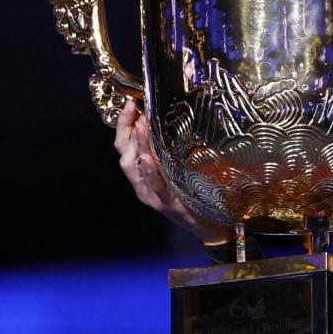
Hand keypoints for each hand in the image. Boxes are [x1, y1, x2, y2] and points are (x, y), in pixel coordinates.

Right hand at [114, 99, 232, 244]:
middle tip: (133, 110)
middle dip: (125, 131)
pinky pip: (155, 186)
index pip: (125, 148)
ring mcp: (152, 196)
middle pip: (124, 155)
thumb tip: (172, 125)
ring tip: (140, 125)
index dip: (124, 127)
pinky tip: (146, 159)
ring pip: (135, 169)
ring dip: (138, 145)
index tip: (130, 105)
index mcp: (143, 177)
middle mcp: (142, 186)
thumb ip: (171, 154)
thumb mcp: (179, 171)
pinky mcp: (167, 204)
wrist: (208, 228)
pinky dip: (149, 172)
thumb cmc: (195, 198)